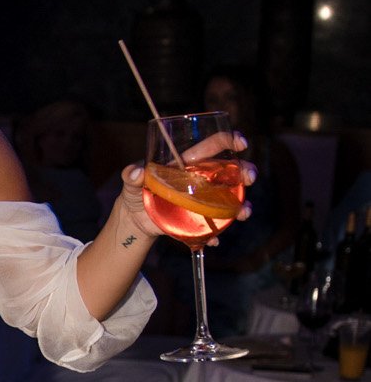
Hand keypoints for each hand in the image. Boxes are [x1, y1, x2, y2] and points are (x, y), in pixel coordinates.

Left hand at [123, 130, 255, 247]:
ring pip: (230, 201)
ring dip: (242, 206)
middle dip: (245, 172)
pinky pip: (212, 228)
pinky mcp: (199, 221)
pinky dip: (215, 235)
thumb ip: (130, 175)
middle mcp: (202, 181)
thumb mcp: (130, 181)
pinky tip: (213, 240)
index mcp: (188, 164)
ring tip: (244, 213)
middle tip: (250, 178)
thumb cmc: (135, 191)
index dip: (228, 141)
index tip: (241, 143)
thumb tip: (134, 173)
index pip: (212, 147)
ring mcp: (203, 202)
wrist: (134, 218)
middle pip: (230, 172)